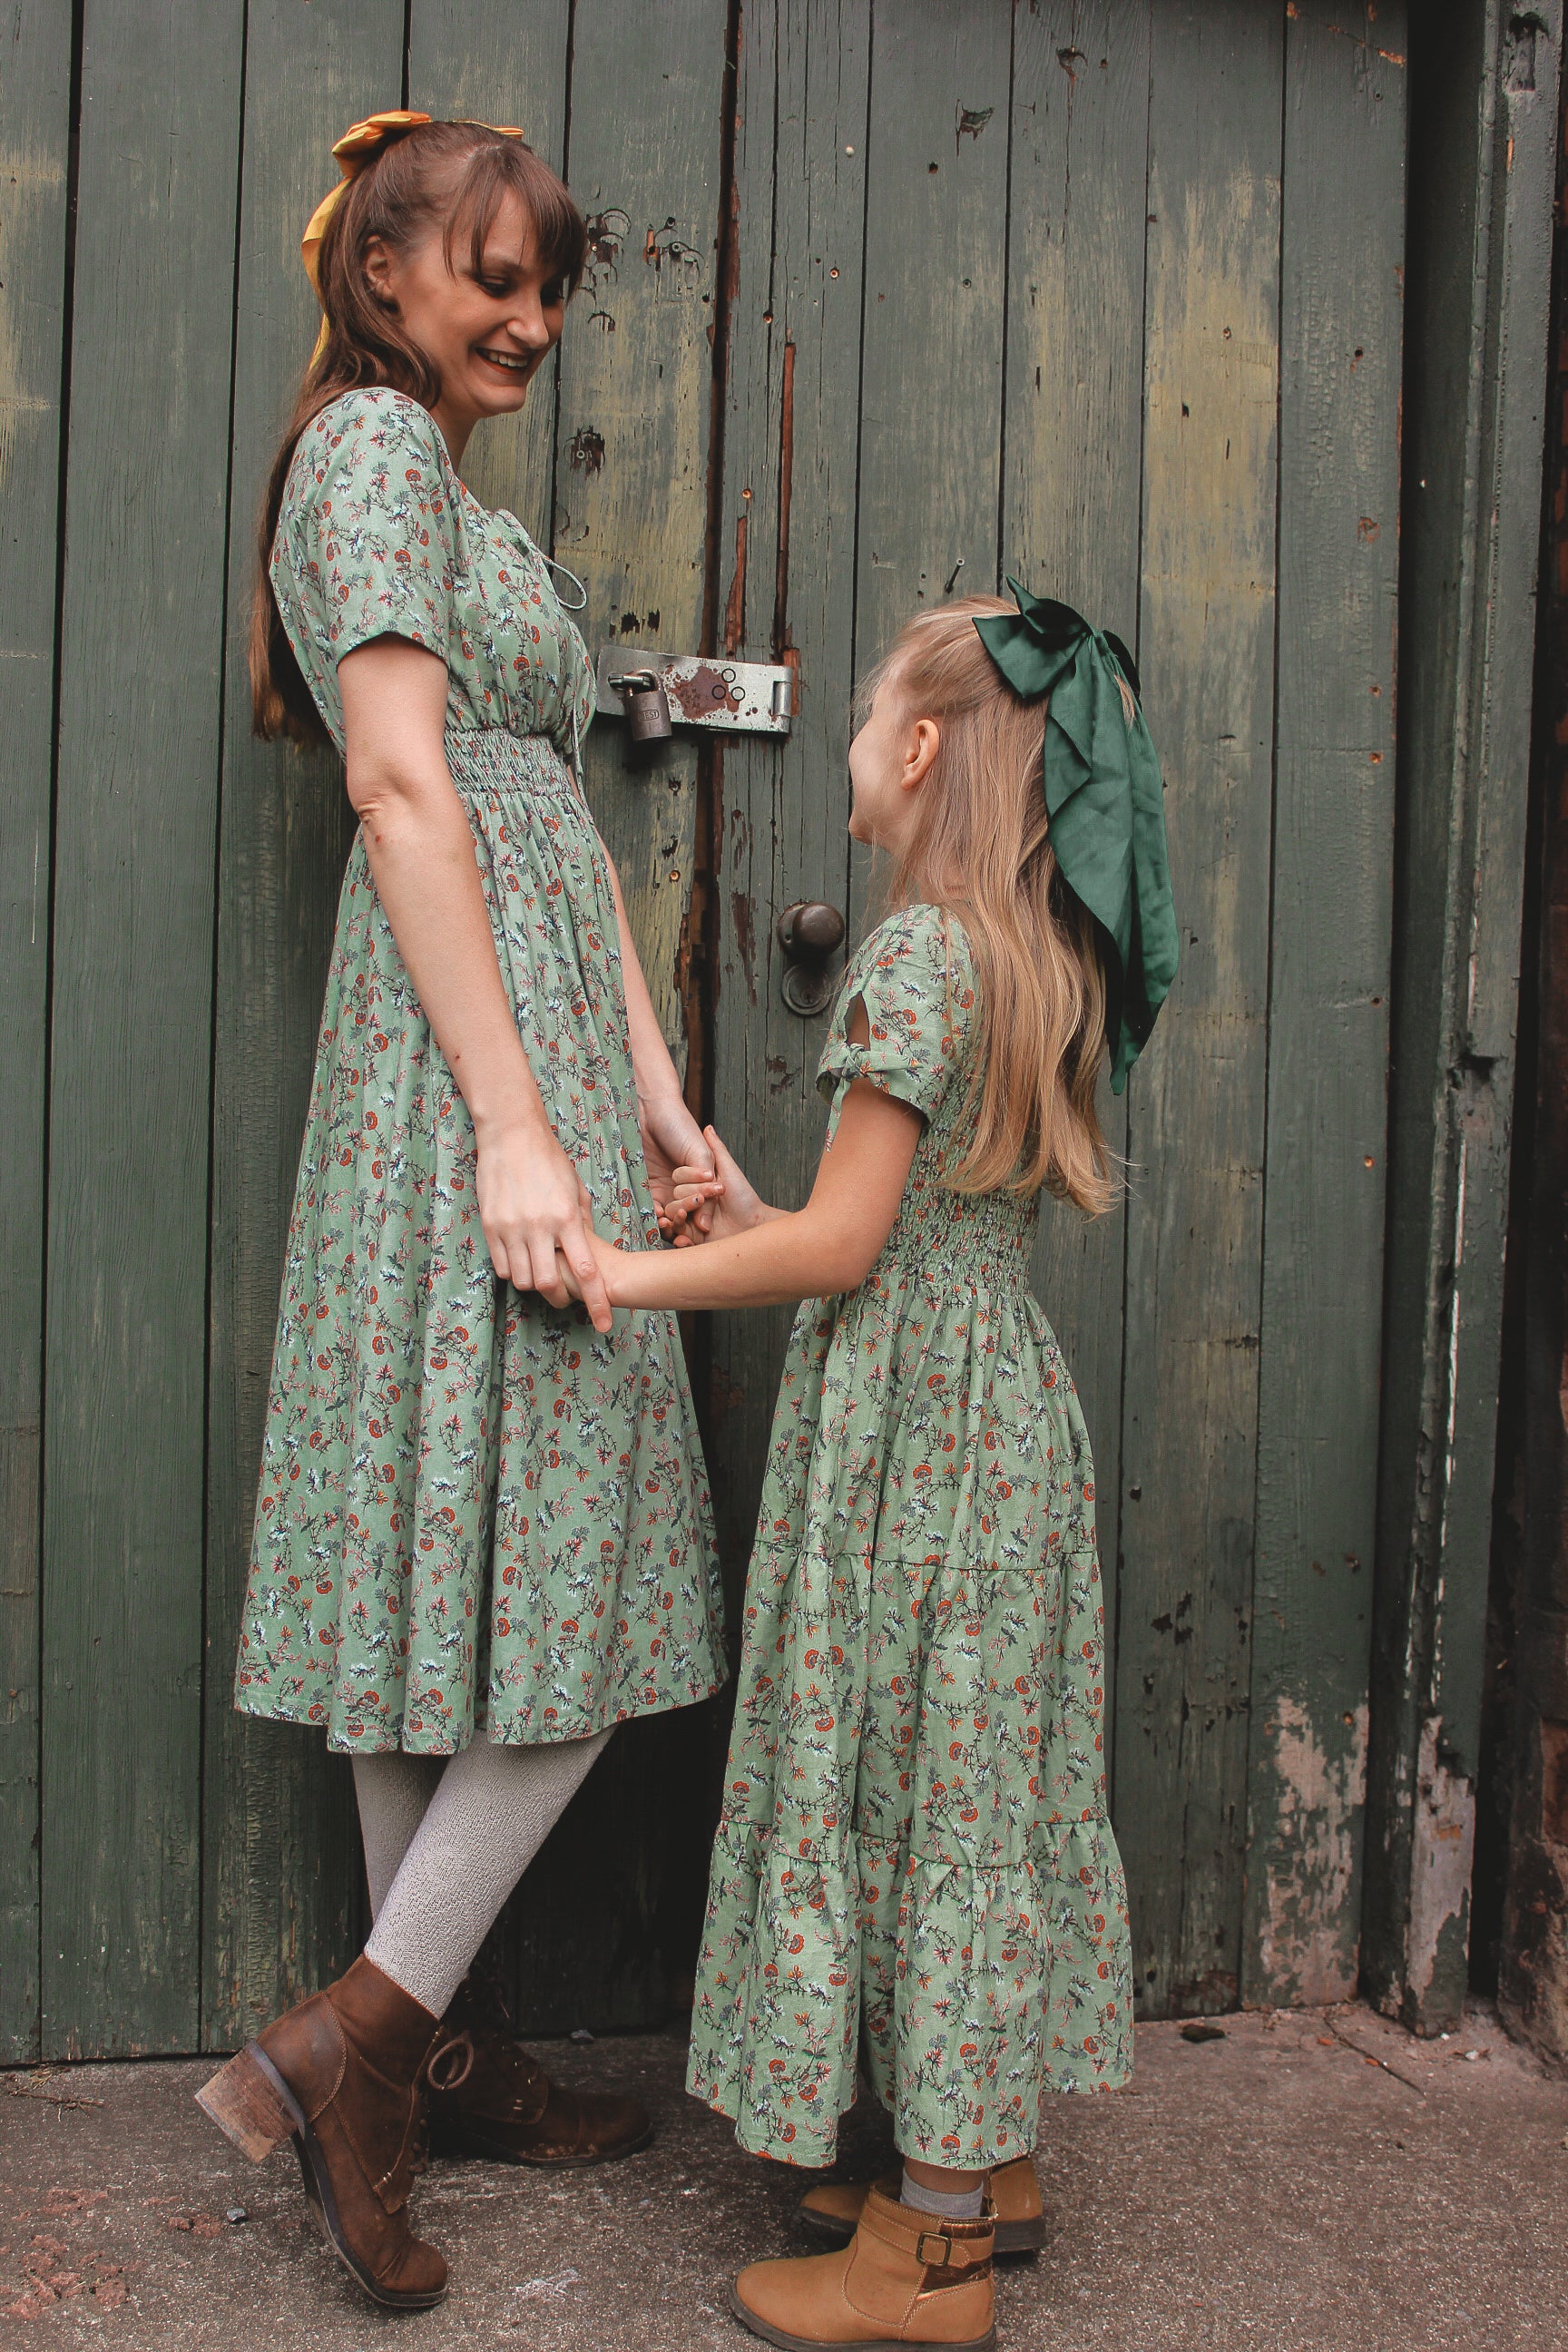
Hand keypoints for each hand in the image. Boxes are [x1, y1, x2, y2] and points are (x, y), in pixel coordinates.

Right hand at [475, 1120, 613, 1333]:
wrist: (511, 1135)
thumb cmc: (549, 1159)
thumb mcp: (575, 1189)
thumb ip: (581, 1221)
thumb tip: (585, 1249)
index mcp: (566, 1217)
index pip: (586, 1271)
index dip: (597, 1302)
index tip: (604, 1323)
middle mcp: (538, 1227)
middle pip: (547, 1285)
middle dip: (559, 1298)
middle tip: (565, 1296)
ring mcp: (511, 1227)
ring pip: (522, 1280)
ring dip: (534, 1283)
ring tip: (541, 1270)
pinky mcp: (490, 1226)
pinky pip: (502, 1266)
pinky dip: (514, 1270)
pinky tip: (521, 1258)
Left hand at [640, 1090, 721, 1241]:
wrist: (648, 1110)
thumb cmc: (680, 1126)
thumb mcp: (701, 1154)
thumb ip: (706, 1183)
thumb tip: (710, 1213)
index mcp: (700, 1179)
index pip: (703, 1203)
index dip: (702, 1211)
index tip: (701, 1218)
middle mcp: (682, 1186)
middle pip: (685, 1211)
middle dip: (684, 1216)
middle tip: (682, 1216)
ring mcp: (662, 1187)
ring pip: (667, 1213)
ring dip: (668, 1221)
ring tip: (667, 1221)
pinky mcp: (643, 1186)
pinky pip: (648, 1206)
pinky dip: (652, 1214)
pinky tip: (655, 1214)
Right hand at [669, 1126, 766, 1242]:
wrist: (755, 1225)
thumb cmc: (744, 1197)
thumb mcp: (728, 1170)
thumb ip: (717, 1149)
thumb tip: (707, 1127)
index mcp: (695, 1188)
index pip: (677, 1184)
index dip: (678, 1184)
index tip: (684, 1183)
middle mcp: (691, 1205)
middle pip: (672, 1204)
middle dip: (679, 1204)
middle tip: (689, 1204)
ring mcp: (691, 1224)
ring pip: (673, 1222)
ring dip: (673, 1222)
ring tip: (679, 1219)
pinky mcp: (695, 1241)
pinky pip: (680, 1242)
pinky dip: (678, 1242)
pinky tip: (680, 1240)